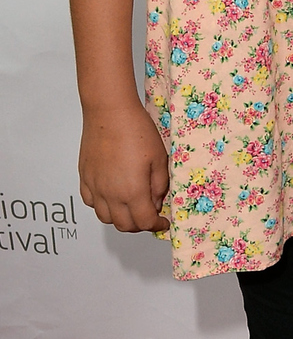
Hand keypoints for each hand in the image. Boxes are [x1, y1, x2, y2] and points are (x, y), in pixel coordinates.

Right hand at [78, 101, 170, 231]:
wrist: (109, 112)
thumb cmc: (136, 130)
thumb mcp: (159, 159)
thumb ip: (159, 185)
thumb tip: (156, 202)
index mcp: (132, 191)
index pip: (144, 222)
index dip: (157, 225)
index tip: (163, 222)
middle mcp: (110, 194)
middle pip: (124, 225)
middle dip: (139, 225)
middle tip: (150, 216)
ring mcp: (95, 187)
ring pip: (105, 218)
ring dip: (120, 218)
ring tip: (132, 207)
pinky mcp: (84, 177)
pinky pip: (91, 202)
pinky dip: (102, 206)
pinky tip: (112, 196)